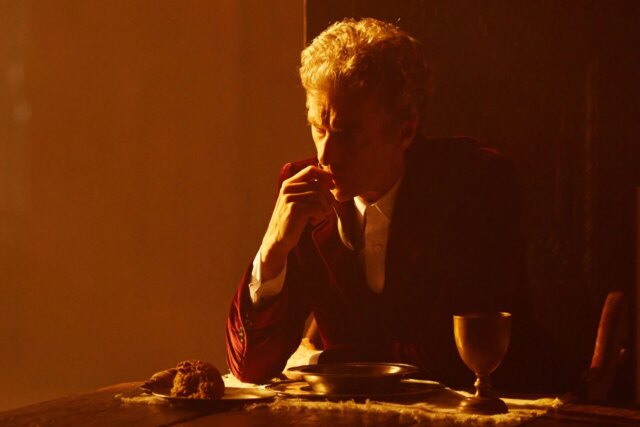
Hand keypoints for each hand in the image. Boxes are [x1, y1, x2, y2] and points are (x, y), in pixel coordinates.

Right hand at [259, 166, 334, 281]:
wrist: (278, 240)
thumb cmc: (293, 220)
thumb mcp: (300, 202)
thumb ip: (310, 190)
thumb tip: (330, 180)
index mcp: (289, 183)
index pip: (311, 170)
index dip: (325, 176)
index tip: (331, 187)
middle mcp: (288, 188)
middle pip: (319, 185)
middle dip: (328, 198)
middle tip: (326, 210)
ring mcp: (290, 198)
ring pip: (320, 196)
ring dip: (325, 208)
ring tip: (319, 216)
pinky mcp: (294, 209)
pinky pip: (318, 208)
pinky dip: (320, 216)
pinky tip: (313, 222)